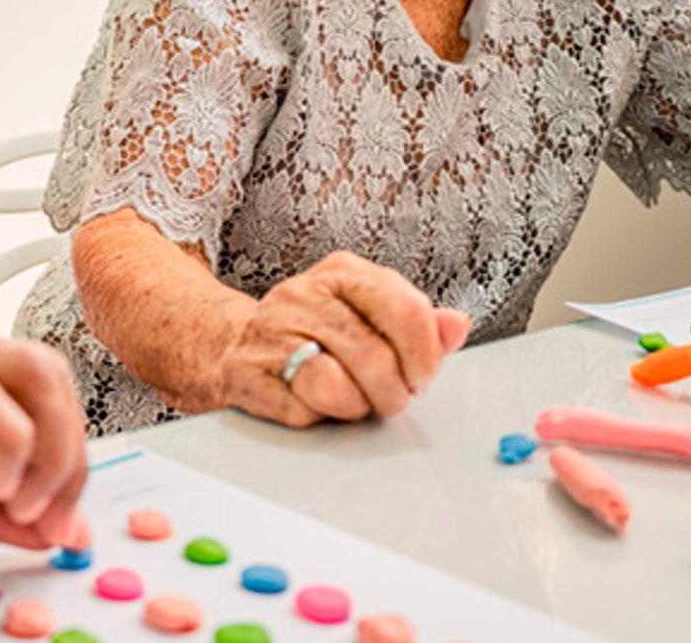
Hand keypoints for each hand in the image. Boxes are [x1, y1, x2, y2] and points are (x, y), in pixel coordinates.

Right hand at [0, 313, 86, 547]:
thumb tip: (24, 523)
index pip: (26, 381)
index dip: (59, 447)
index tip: (57, 510)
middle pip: (48, 370)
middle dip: (69, 450)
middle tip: (50, 512)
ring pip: (35, 372)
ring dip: (52, 450)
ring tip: (23, 505)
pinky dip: (10, 448)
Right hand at [216, 251, 470, 427]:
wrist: (233, 345)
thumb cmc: (315, 335)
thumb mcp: (370, 316)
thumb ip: (418, 324)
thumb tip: (457, 325)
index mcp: (343, 273)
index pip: (405, 309)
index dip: (424, 355)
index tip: (422, 375)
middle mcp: (304, 294)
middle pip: (374, 354)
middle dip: (394, 392)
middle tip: (392, 398)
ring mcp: (270, 331)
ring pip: (335, 385)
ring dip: (357, 407)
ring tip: (356, 402)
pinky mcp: (245, 372)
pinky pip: (300, 410)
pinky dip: (318, 417)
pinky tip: (314, 403)